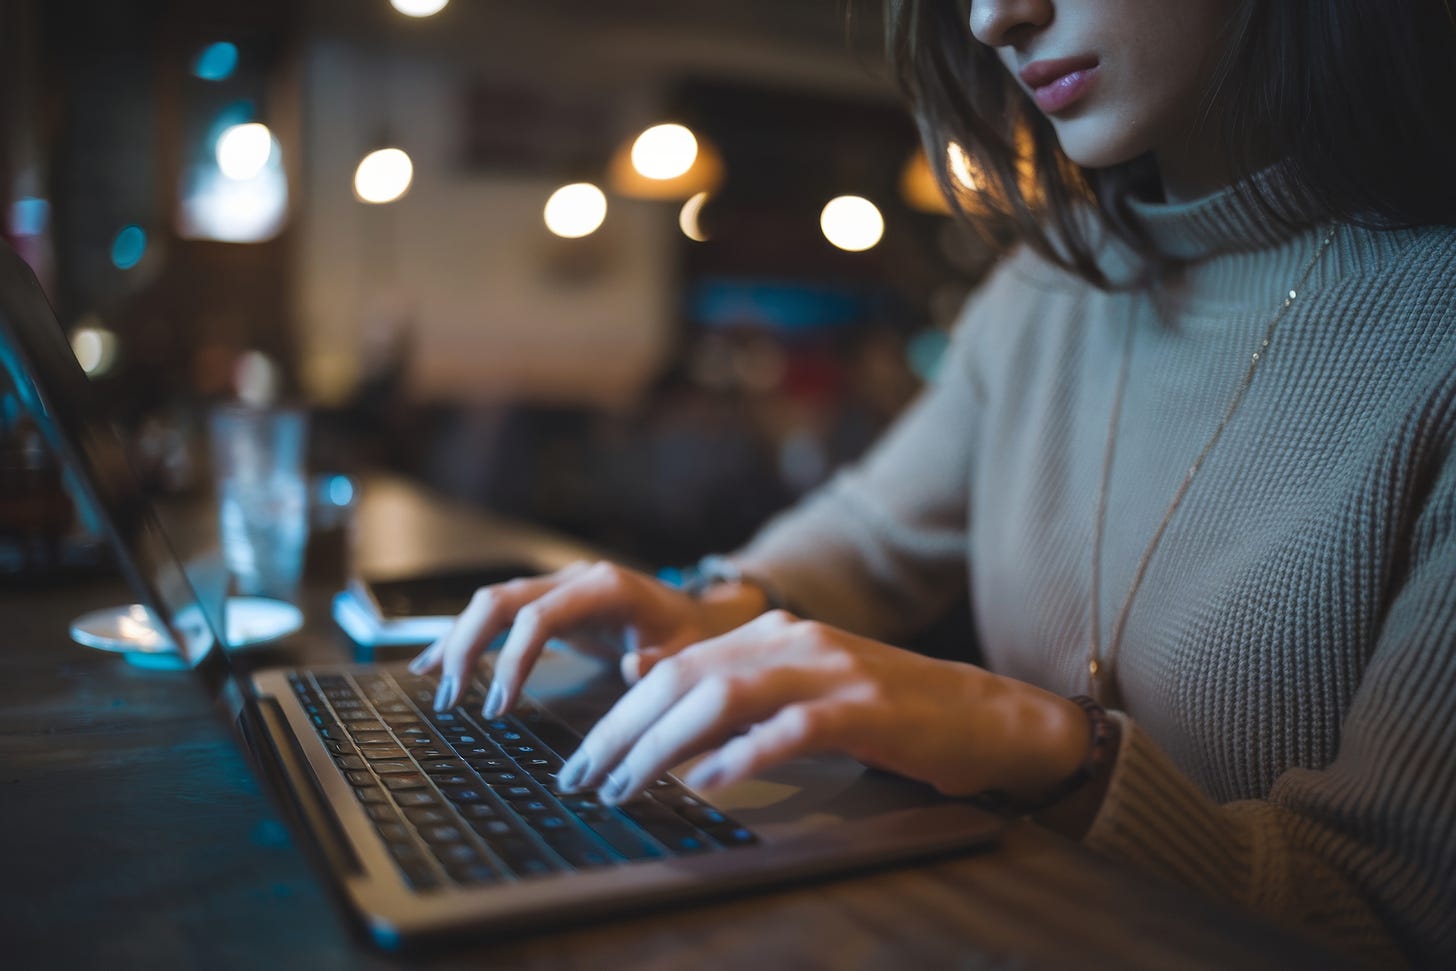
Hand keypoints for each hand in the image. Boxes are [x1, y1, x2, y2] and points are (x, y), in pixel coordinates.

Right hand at [408, 560, 766, 716]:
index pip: (540, 616)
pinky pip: (498, 613)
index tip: (497, 708)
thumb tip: (632, 666)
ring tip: (435, 685)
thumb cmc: (692, 637)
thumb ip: (659, 662)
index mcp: (605, 588)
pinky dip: (465, 636)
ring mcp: (559, 586)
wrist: (701, 614)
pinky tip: (433, 662)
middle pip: (501, 600)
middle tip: (450, 699)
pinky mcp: (550, 602)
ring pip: (492, 602)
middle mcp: (575, 578)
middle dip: (467, 646)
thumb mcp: (687, 654)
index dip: (512, 659)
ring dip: (458, 641)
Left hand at [555, 610, 1090, 807]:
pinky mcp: (865, 710)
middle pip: (684, 678)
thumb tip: (636, 674)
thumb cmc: (885, 709)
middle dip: (623, 731)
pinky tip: (713, 782)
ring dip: (664, 746)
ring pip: (724, 697)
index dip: (617, 713)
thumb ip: (724, 678)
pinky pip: (792, 729)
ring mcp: (830, 671)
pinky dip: (746, 754)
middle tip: (585, 780)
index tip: (583, 759)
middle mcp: (793, 640)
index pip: (672, 666)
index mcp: (771, 632)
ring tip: (627, 786)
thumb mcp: (796, 682)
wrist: (983, 712)